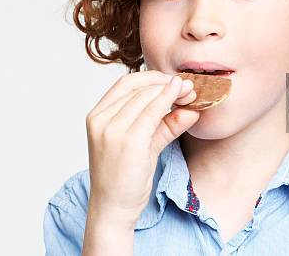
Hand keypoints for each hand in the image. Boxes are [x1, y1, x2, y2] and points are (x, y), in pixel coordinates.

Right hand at [85, 70, 198, 227]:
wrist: (113, 209)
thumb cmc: (124, 177)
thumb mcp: (145, 144)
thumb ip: (166, 124)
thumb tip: (191, 109)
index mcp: (97, 116)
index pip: (127, 84)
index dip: (154, 78)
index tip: (176, 82)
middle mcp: (100, 119)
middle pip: (137, 86)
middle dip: (166, 83)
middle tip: (189, 87)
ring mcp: (111, 130)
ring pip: (147, 97)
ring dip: (171, 91)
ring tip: (190, 95)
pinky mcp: (127, 141)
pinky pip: (153, 113)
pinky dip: (170, 103)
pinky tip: (184, 105)